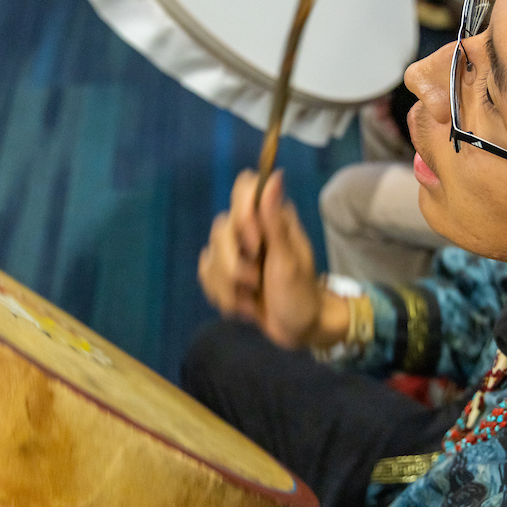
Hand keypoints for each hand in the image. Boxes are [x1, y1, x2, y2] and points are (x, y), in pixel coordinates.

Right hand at [198, 170, 341, 347]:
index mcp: (272, 218)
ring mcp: (237, 250)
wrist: (298, 330)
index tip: (256, 245)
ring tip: (252, 299)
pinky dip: (221, 294)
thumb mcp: (289, 261)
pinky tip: (242, 305)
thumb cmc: (301, 294)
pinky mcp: (225, 271)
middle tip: (257, 282)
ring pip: (209, 256)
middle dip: (234, 265)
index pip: (243, 190)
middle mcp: (252, 229)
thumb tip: (275, 175)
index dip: (242, 216)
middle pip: (220, 229)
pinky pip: (206, 274)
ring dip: (228, 287)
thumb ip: (275, 221)